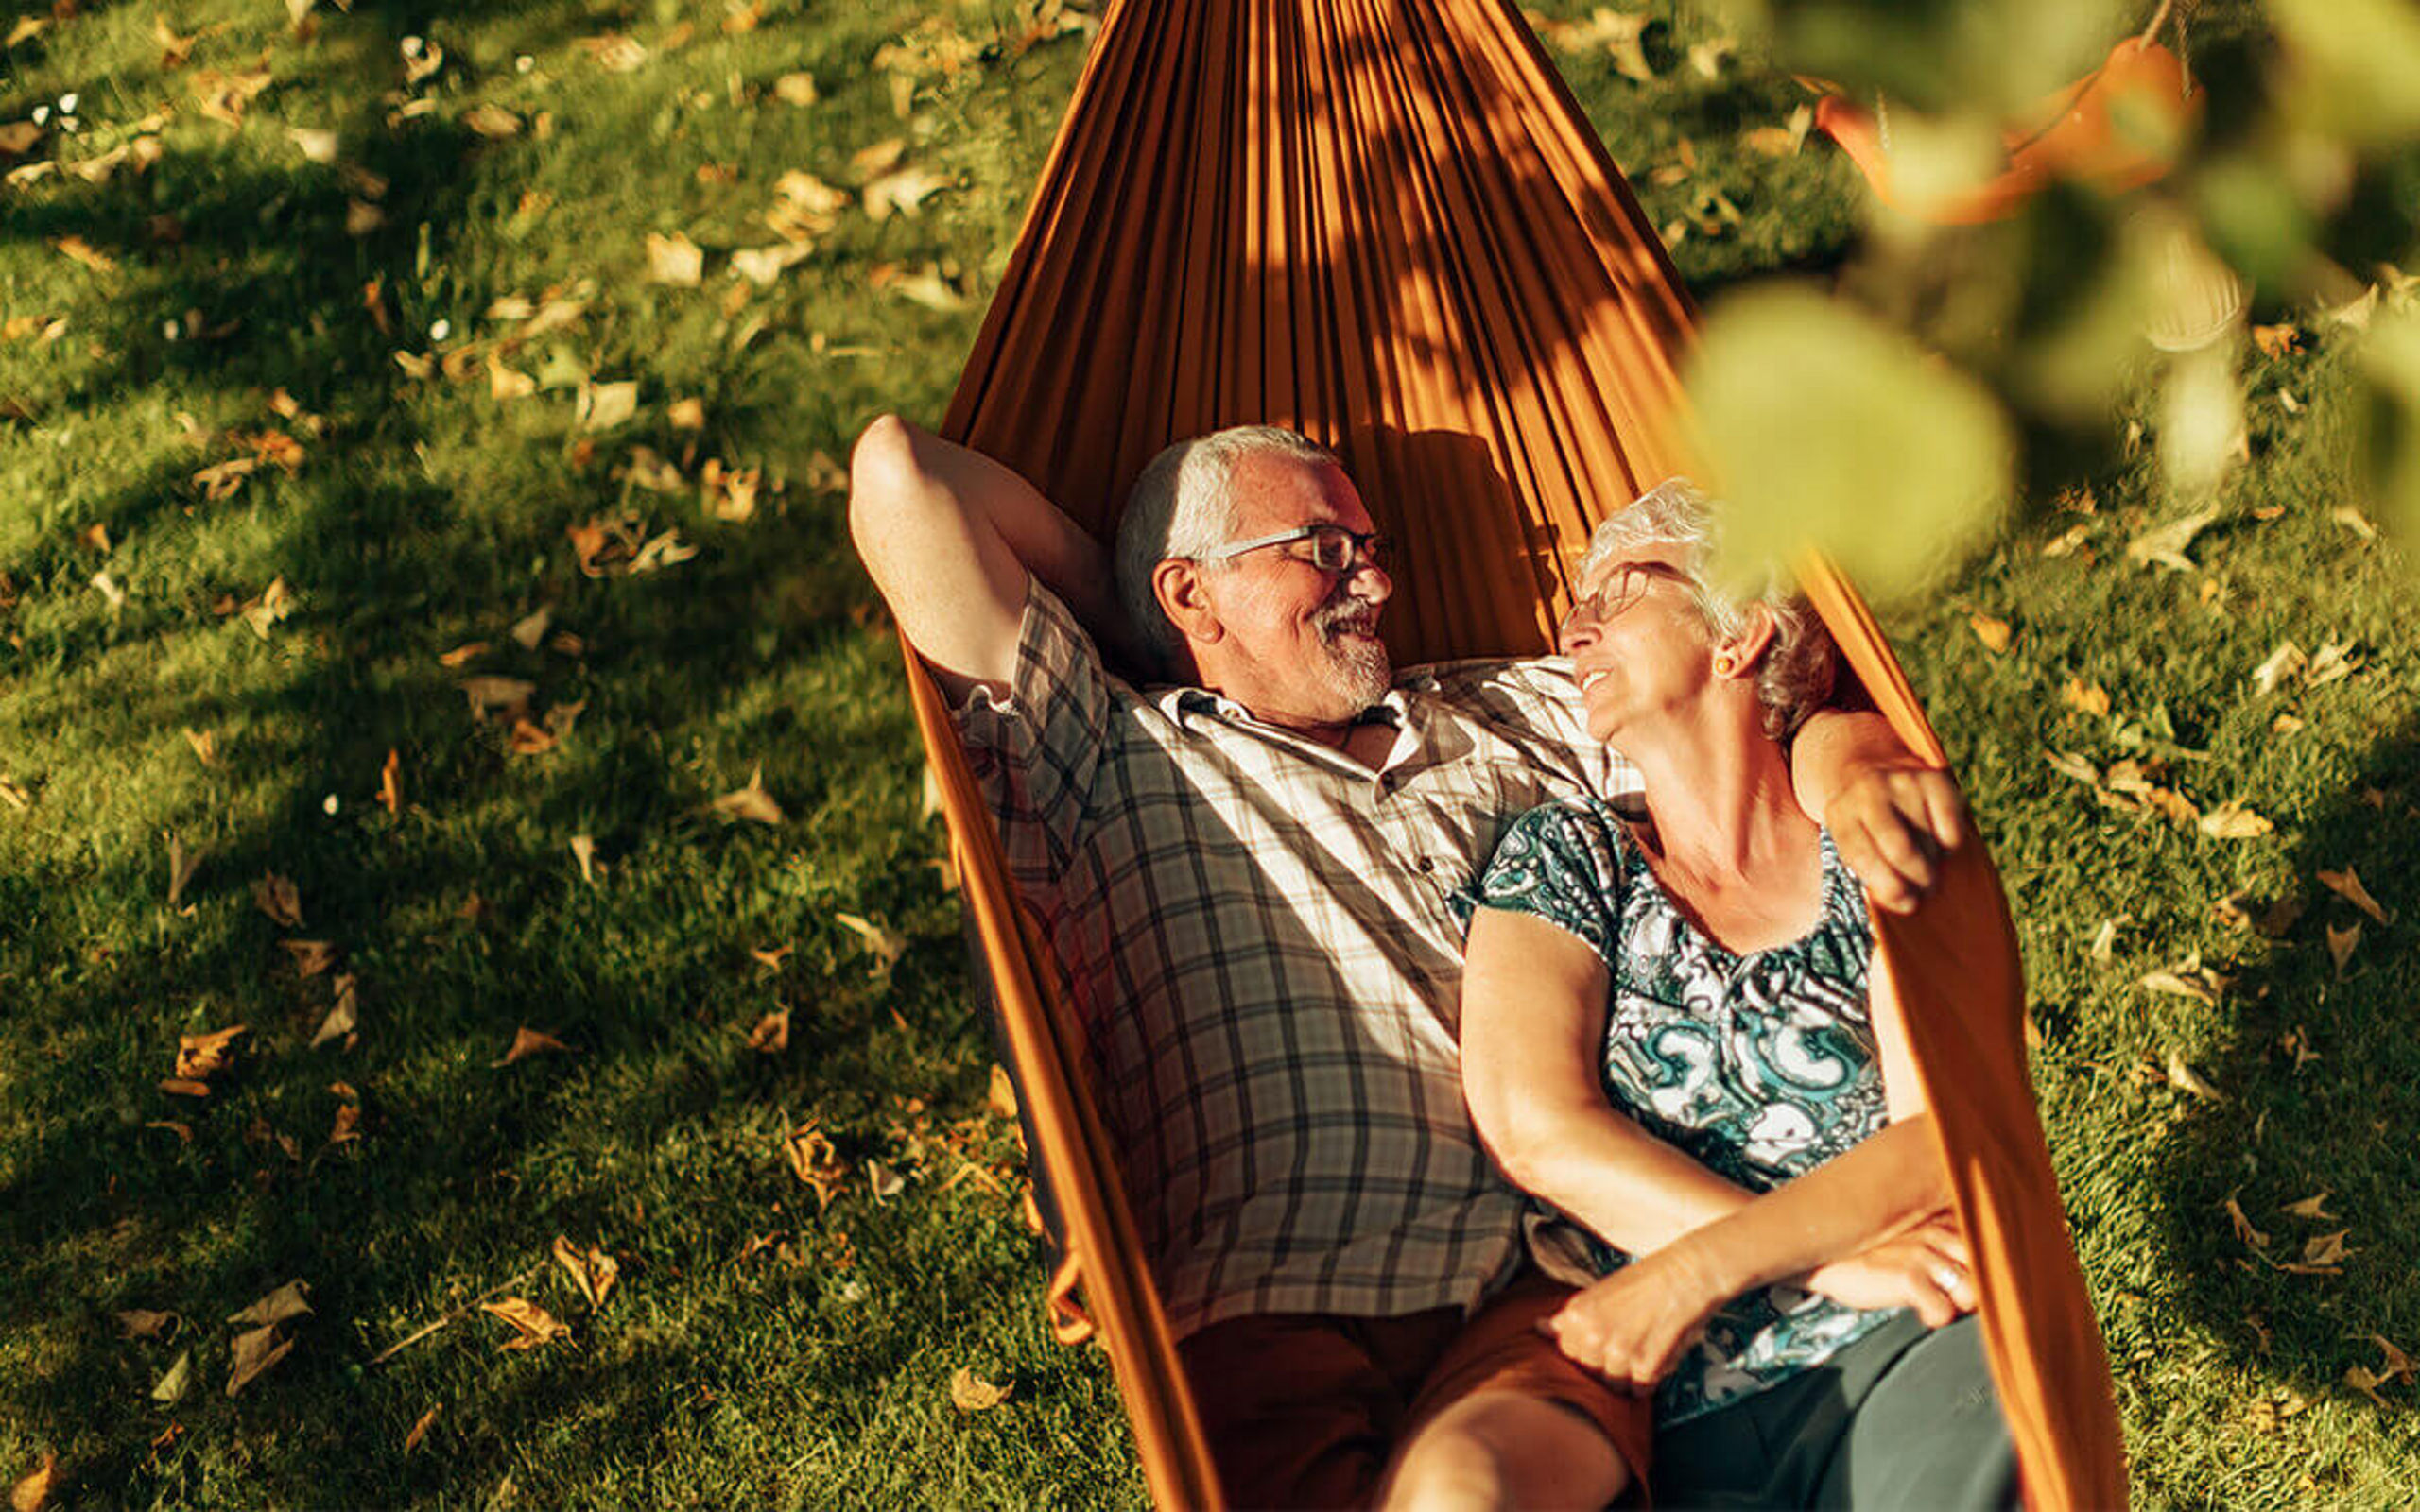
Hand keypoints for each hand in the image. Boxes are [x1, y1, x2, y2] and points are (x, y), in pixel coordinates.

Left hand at [1542, 1244, 1728, 1393]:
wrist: (1686, 1275)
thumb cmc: (1645, 1281)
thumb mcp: (1599, 1292)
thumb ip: (1569, 1317)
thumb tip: (1538, 1328)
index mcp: (1577, 1314)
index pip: (1566, 1352)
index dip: (1586, 1350)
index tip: (1602, 1342)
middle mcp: (1593, 1334)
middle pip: (1588, 1372)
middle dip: (1605, 1365)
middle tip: (1627, 1345)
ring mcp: (1618, 1352)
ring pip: (1613, 1385)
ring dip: (1628, 1375)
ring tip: (1643, 1349)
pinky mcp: (1645, 1366)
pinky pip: (1639, 1391)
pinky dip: (1649, 1381)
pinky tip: (1656, 1357)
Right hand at [1802, 1215, 1975, 1325]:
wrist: (1821, 1256)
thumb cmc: (1866, 1251)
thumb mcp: (1909, 1237)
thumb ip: (1941, 1244)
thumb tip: (1974, 1272)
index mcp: (1939, 1220)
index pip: (1987, 1244)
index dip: (1987, 1269)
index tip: (1975, 1280)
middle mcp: (1936, 1233)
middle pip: (1987, 1271)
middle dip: (1975, 1289)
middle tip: (1952, 1296)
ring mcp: (1923, 1254)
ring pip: (1971, 1293)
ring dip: (1954, 1304)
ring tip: (1933, 1301)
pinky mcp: (1908, 1277)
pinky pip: (1944, 1311)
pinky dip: (1934, 1317)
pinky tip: (1919, 1310)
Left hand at [1823, 762, 1967, 914]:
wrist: (1865, 766)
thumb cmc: (1859, 823)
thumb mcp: (1847, 842)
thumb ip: (1867, 872)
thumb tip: (1905, 903)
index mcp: (1839, 815)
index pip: (1862, 856)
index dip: (1887, 887)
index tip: (1906, 904)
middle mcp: (1868, 793)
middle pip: (1901, 849)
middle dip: (1918, 879)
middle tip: (1926, 890)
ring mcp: (1902, 782)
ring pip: (1929, 840)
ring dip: (1933, 863)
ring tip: (1926, 865)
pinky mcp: (1934, 778)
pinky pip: (1951, 828)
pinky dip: (1949, 846)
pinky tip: (1936, 841)